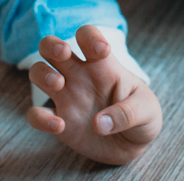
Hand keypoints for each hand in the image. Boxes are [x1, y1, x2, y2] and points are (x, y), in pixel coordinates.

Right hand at [26, 25, 161, 164]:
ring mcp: (66, 97)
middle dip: (52, 45)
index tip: (102, 51)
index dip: (90, 36)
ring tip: (58, 84)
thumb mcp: (147, 112)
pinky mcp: (59, 120)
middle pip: (51, 46)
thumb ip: (127, 114)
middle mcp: (80, 76)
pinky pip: (36, 114)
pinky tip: (59, 126)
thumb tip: (100, 124)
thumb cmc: (142, 119)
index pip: (87, 36)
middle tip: (64, 54)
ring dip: (41, 73)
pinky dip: (41, 118)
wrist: (134, 147)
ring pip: (38, 72)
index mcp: (103, 65)